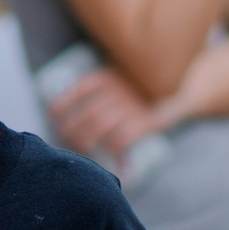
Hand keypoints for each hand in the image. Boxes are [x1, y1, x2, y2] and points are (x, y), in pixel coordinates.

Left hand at [50, 66, 165, 156]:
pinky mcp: (148, 121)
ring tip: (81, 148)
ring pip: (103, 126)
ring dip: (87, 141)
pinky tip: (106, 152)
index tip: (53, 114)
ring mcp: (134, 106)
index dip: (64, 102)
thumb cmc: (133, 90)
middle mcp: (121, 90)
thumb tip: (55, 110)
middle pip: (89, 114)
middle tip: (66, 139)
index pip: (81, 89)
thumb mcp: (115, 80)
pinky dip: (112, 147)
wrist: (175, 90)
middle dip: (72, 130)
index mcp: (110, 78)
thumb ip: (94, 91)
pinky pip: (125, 137)